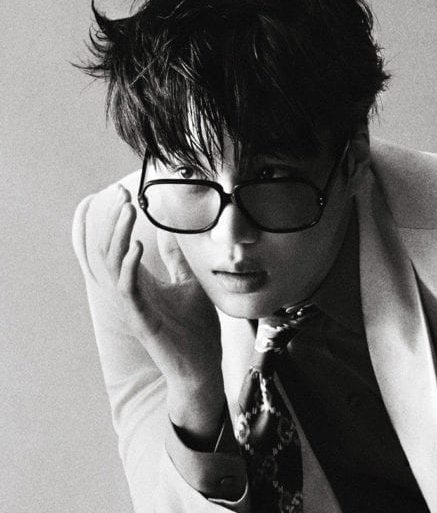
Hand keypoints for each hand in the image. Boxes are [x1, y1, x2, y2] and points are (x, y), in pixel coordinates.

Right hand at [73, 184, 224, 434]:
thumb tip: (170, 235)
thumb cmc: (196, 329)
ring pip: (113, 264)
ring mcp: (133, 306)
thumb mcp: (189, 284)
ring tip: (129, 210)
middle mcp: (132, 293)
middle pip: (110, 250)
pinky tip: (139, 245)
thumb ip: (176, 262)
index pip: (119, 246)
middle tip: (121, 195)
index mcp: (142, 284)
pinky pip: (128, 288)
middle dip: (114, 221)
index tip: (124, 194)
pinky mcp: (140, 319)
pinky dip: (130, 265)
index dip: (118, 221)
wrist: (202, 366)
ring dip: (120, 235)